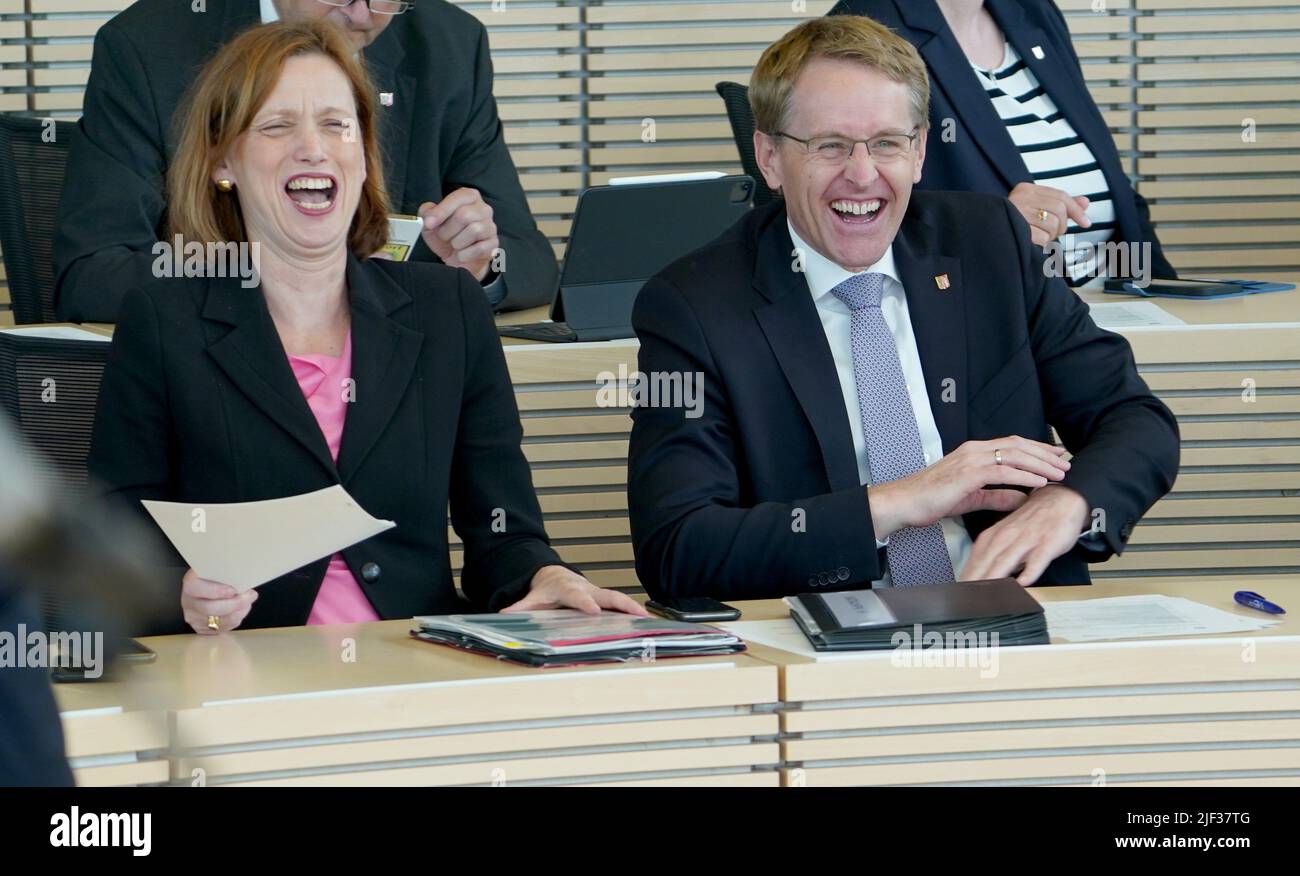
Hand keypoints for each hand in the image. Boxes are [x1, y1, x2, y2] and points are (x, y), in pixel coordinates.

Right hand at [181, 568, 256, 634]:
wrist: (210, 586)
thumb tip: (243, 581)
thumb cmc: (218, 577)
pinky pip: (221, 629)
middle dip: (234, 604)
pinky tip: (240, 610)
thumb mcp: (219, 569)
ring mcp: (193, 617)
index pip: (195, 588)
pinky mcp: (201, 628)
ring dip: (239, 612)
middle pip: (209, 608)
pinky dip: (235, 620)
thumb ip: (227, 574)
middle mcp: (188, 602)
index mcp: (190, 583)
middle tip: (250, 596)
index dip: (215, 591)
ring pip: (219, 621)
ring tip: (248, 602)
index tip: (233, 590)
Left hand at [418, 187, 497, 280]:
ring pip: (474, 230)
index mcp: (469, 197)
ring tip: (454, 245)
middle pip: (464, 215)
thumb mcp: (431, 223)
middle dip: (448, 230)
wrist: (457, 259)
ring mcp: (491, 227)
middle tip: (443, 237)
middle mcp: (483, 209)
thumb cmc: (446, 237)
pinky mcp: (494, 244)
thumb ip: (427, 212)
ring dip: (457, 242)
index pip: (459, 197)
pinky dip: (465, 254)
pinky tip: (462, 254)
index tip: (429, 223)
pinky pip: (479, 248)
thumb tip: (429, 213)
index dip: (442, 210)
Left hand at [501, 565, 648, 615]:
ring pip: (619, 599)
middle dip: (621, 604)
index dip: (586, 602)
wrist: (556, 577)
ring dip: (634, 608)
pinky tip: (648, 623)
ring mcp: (599, 593)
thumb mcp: (533, 599)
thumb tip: (502, 613)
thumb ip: (520, 607)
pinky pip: (621, 604)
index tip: (594, 610)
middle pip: (607, 595)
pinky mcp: (606, 598)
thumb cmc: (547, 590)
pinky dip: (635, 612)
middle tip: (635, 614)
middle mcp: (587, 589)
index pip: (578, 596)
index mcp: (568, 589)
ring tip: (649, 621)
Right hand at [868, 436, 1069, 538]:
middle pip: (1018, 445)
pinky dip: (1024, 476)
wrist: (905, 502)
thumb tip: (1022, 497)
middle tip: (1066, 462)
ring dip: (1040, 464)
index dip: (1037, 449)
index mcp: (974, 452)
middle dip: (1045, 454)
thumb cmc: (930, 498)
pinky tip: (1039, 482)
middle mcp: (974, 450)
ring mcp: (971, 460)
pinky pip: (1003, 472)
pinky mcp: (968, 474)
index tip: (1056, 455)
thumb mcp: (971, 497)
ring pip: (1014, 456)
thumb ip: (997, 495)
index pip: (1012, 445)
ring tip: (1060, 473)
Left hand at [961, 484, 1089, 585]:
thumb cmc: (1033, 520)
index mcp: (994, 536)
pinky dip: (1029, 572)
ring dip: (995, 580)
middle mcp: (1006, 537)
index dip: (965, 579)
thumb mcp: (1007, 534)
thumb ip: (995, 555)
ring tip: (987, 597)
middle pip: (986, 564)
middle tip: (967, 602)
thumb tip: (981, 577)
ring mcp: (1027, 541)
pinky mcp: (1047, 544)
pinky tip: (1023, 584)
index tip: (958, 595)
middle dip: (974, 583)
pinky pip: (1037, 560)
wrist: (1060, 498)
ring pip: (1006, 562)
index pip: (974, 561)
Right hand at [1008, 182, 1090, 248]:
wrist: (987, 235)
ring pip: (1054, 224)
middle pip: (1060, 209)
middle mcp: (1021, 198)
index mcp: (1025, 189)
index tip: (1086, 223)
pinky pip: (1043, 238)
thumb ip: (1062, 204)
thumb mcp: (1038, 208)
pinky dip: (1042, 244)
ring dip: (1051, 235)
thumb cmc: (1015, 222)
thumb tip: (1086, 202)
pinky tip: (1032, 242)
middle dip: (1062, 225)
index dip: (1076, 210)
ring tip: (1039, 236)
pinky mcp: (1017, 230)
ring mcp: (1017, 213)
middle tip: (1053, 232)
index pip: (1061, 196)